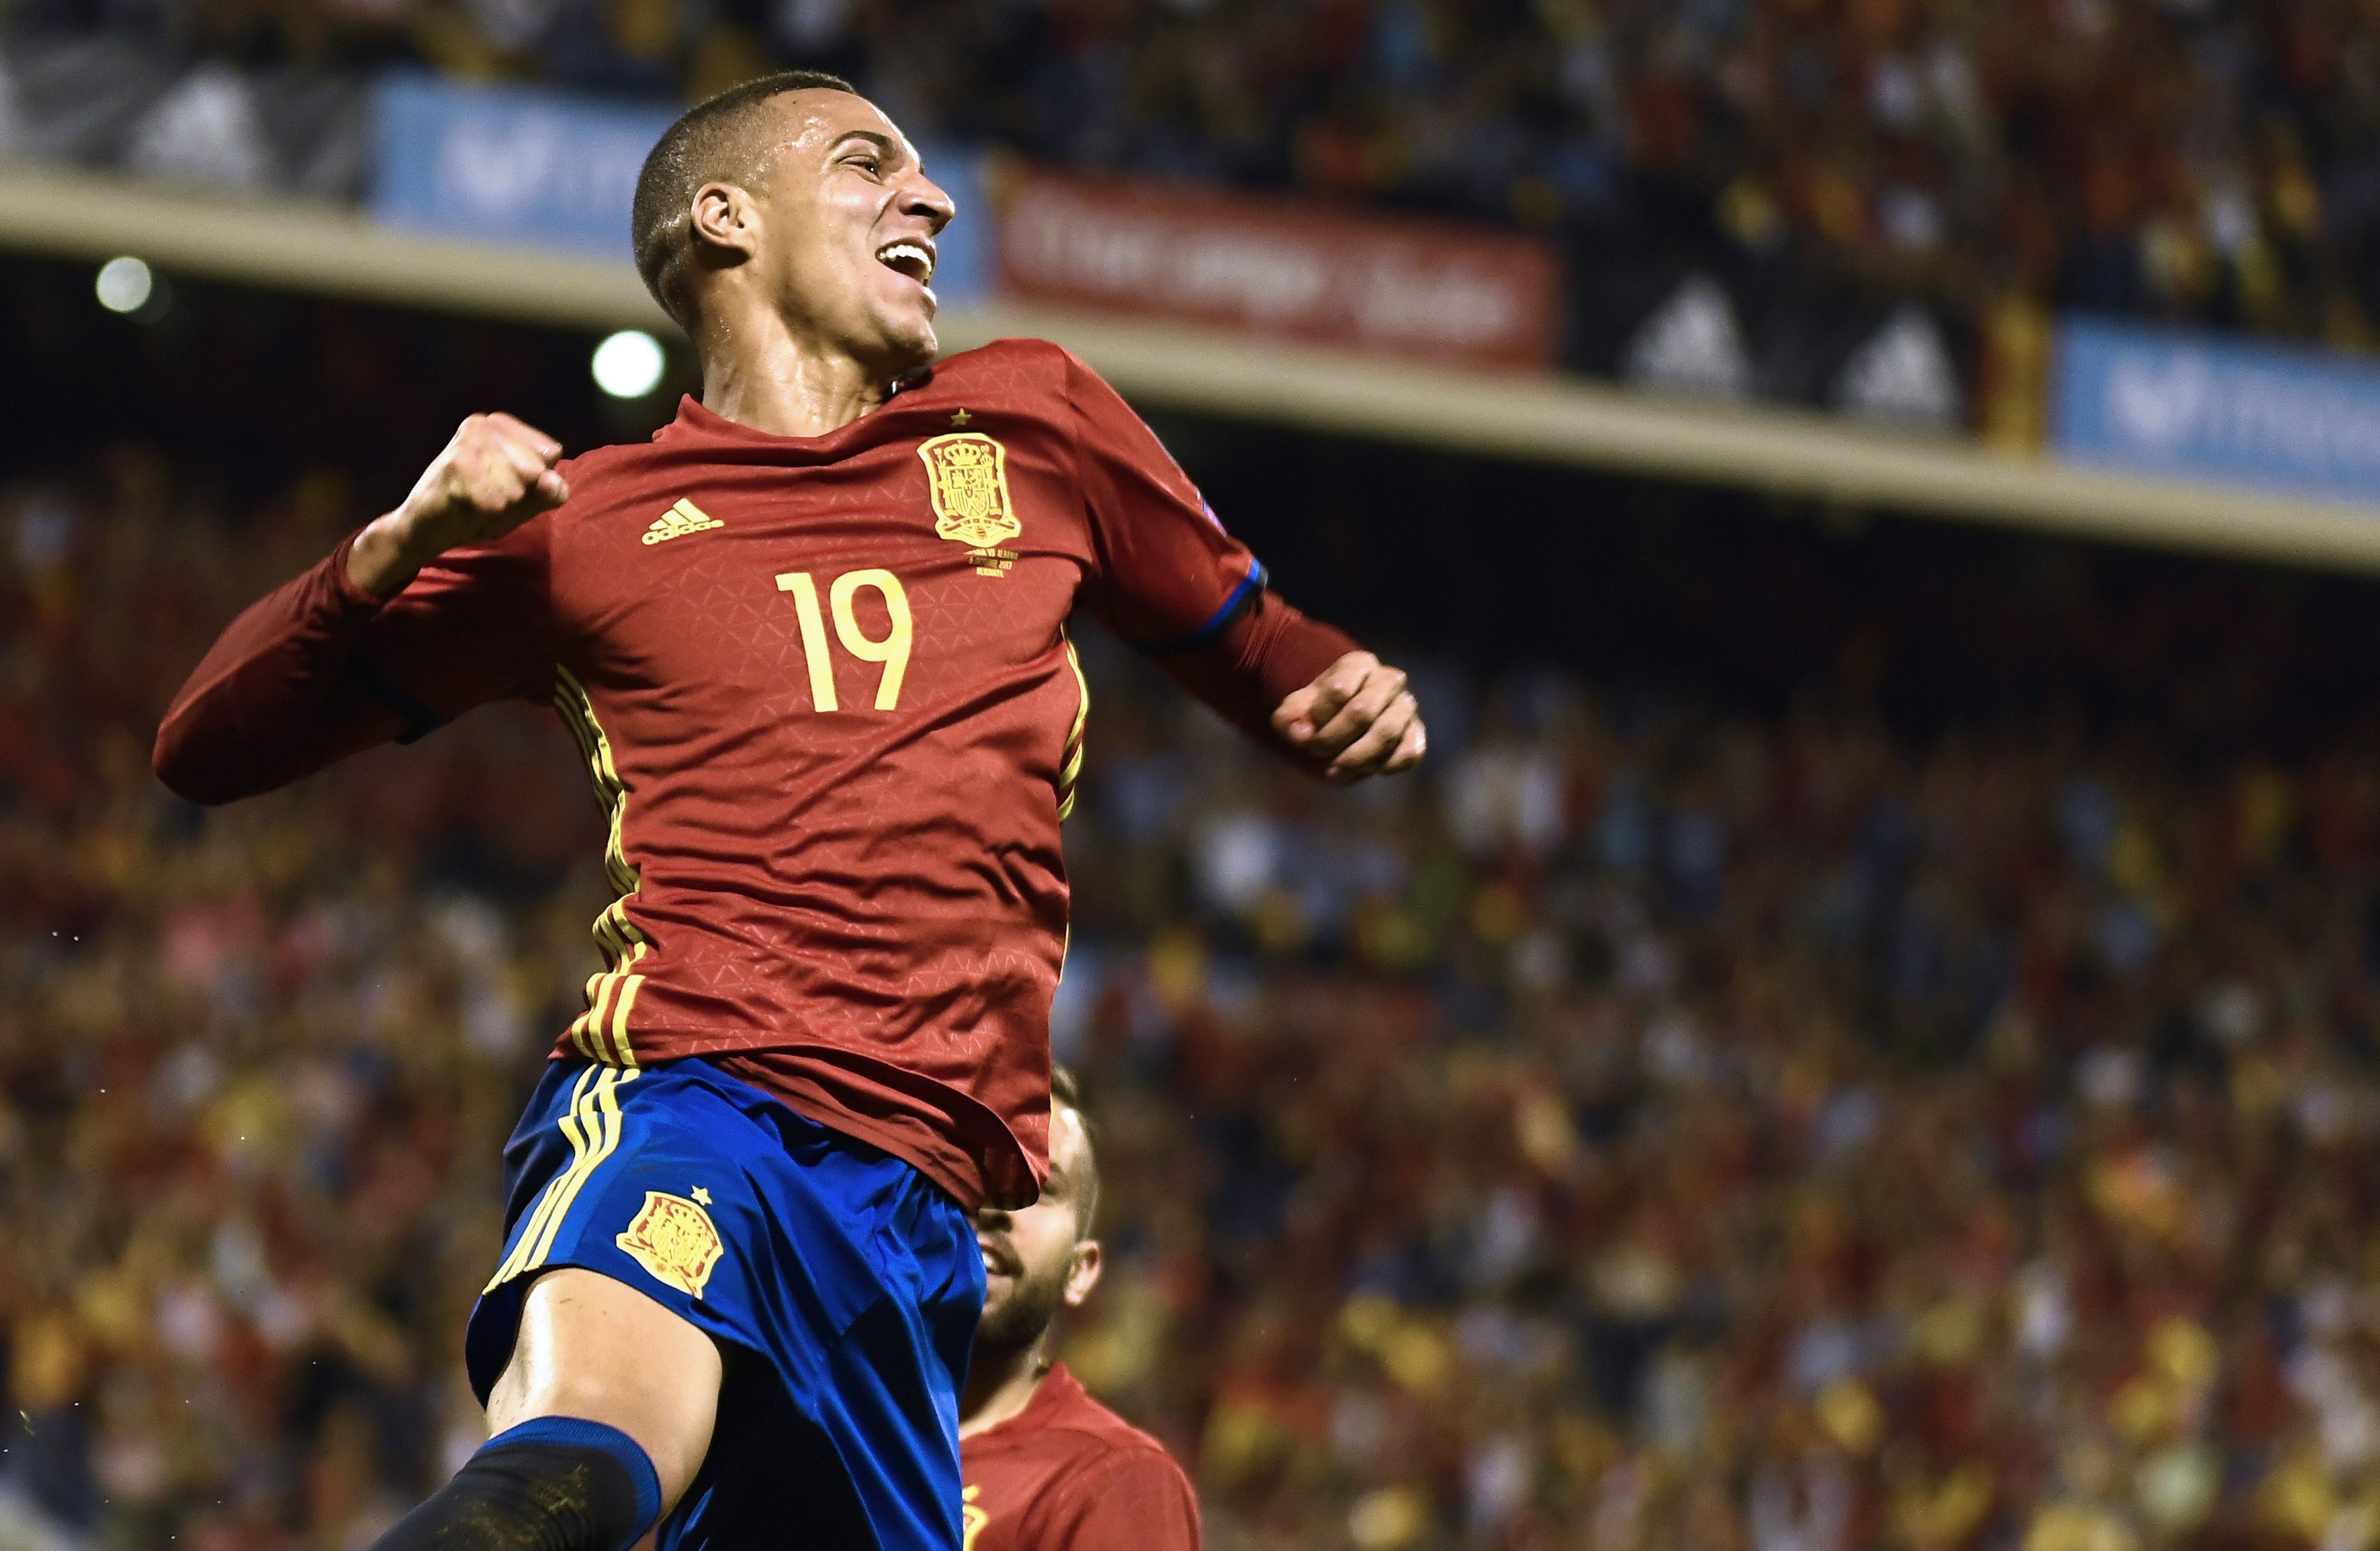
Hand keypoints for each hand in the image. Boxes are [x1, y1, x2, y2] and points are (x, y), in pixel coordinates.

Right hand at [347, 414, 568, 597]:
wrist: (425, 528)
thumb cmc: (478, 509)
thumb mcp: (523, 502)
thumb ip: (547, 493)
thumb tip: (556, 483)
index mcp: (502, 424)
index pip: (550, 452)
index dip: (536, 482)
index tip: (507, 486)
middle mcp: (484, 424)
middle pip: (536, 470)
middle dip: (518, 497)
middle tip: (488, 499)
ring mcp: (468, 442)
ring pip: (517, 488)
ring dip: (501, 510)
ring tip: (477, 504)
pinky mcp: (454, 465)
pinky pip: (497, 502)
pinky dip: (487, 516)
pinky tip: (466, 509)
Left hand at [1271, 651, 1426, 781]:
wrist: (1342, 719)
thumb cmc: (1318, 711)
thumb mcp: (1295, 709)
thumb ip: (1290, 718)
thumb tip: (1302, 734)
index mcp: (1358, 664)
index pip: (1339, 690)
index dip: (1319, 716)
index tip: (1305, 729)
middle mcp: (1389, 680)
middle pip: (1363, 711)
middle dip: (1333, 738)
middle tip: (1316, 751)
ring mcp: (1405, 707)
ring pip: (1387, 733)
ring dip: (1356, 757)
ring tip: (1334, 770)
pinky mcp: (1415, 734)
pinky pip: (1409, 753)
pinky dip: (1385, 766)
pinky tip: (1362, 770)